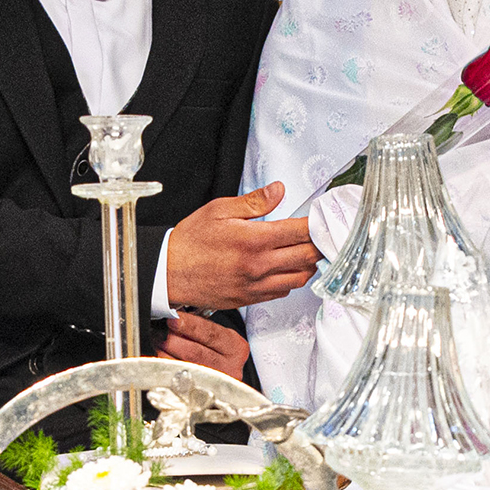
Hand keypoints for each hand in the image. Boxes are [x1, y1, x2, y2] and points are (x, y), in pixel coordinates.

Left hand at [156, 311, 249, 379]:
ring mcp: (215, 382)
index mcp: (235, 348)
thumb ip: (200, 327)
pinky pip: (177, 376)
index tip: (173, 318)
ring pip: (184, 365)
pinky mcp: (201, 391)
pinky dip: (165, 363)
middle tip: (159, 329)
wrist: (225, 373)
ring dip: (165, 351)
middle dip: (172, 339)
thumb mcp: (219, 335)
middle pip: (195, 352)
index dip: (190, 325)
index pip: (211, 334)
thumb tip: (173, 318)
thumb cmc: (220, 349)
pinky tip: (160, 353)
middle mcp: (229, 367)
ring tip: (157, 339)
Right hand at [166, 182, 321, 309]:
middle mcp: (259, 265)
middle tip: (320, 235)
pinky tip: (285, 268)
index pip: (300, 232)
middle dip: (319, 244)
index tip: (319, 218)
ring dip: (308, 264)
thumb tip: (278, 190)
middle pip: (308, 256)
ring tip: (305, 251)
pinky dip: (290, 279)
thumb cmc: (191, 240)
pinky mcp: (251, 298)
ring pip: (300, 278)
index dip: (315, 224)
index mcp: (254, 239)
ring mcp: (256, 285)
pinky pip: (283, 292)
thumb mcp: (219, 210)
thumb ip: (253, 201)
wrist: (169, 273)